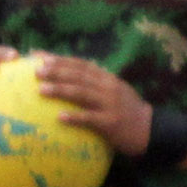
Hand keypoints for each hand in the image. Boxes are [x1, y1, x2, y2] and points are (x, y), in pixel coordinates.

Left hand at [32, 55, 148, 154]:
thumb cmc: (126, 111)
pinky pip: (90, 119)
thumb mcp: (114, 91)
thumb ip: (95, 84)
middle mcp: (107, 87)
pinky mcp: (111, 122)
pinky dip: (75, 117)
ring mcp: (110, 104)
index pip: (80, 64)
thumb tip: (67, 79)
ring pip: (82, 94)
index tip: (39, 56)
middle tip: (35, 71)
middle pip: (78, 76)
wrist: (151, 129)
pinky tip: (59, 118)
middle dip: (56, 71)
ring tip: (41, 90)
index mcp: (106, 78)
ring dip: (60, 90)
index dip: (59, 59)